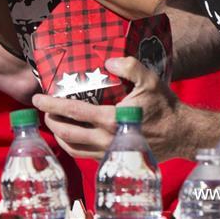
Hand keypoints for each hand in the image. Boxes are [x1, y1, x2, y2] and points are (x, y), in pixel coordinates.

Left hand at [32, 57, 181, 160]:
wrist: (182, 134)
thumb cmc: (164, 106)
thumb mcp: (150, 80)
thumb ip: (129, 66)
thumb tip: (108, 61)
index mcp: (112, 119)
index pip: (73, 112)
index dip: (51, 105)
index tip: (37, 99)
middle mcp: (106, 139)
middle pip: (67, 132)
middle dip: (50, 121)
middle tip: (42, 110)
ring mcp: (108, 152)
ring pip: (73, 148)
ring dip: (58, 135)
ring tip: (52, 123)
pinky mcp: (113, 159)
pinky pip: (85, 156)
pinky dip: (72, 146)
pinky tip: (70, 135)